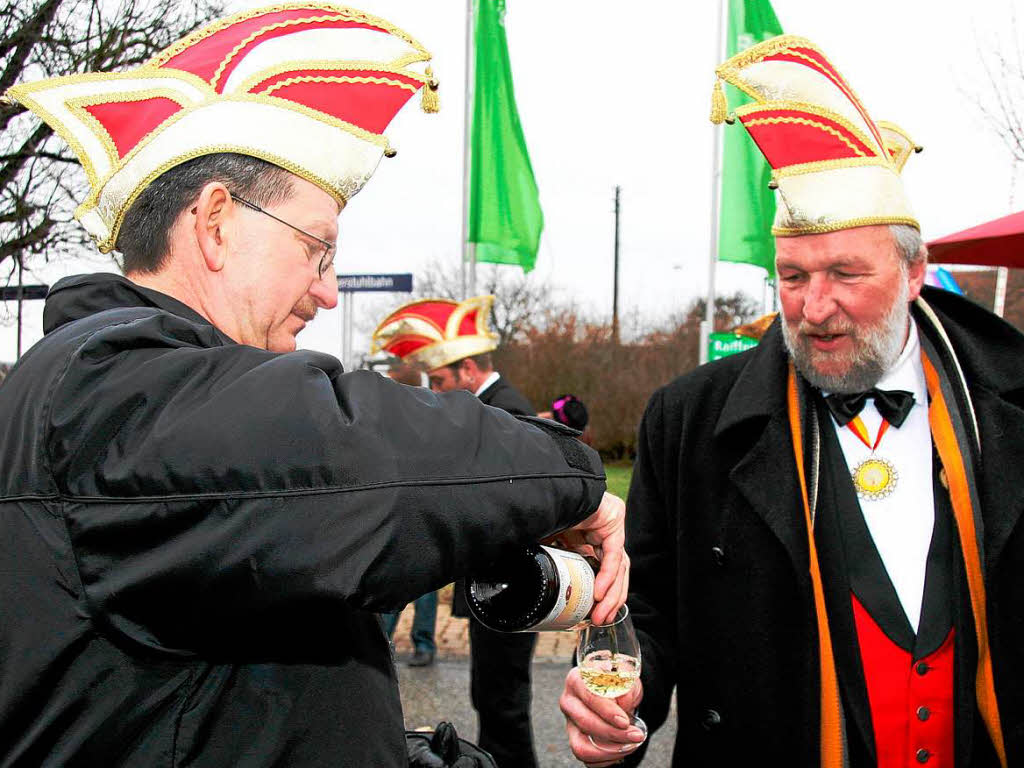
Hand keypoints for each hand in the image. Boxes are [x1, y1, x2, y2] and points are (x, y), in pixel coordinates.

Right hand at [549, 492, 627, 625]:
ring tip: (600, 614)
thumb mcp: (544, 546)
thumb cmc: (539, 513)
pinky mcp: (613, 519)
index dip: (602, 593)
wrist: (542, 487)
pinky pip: (613, 554)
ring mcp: (610, 524)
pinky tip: (599, 593)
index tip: (593, 614)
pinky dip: (607, 576)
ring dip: (611, 594)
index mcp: (587, 537)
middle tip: (599, 619)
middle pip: (615, 571)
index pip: (603, 568)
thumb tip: (532, 587)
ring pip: (619, 566)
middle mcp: (602, 531)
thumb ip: (547, 563)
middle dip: (609, 599)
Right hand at [560, 667, 644, 765]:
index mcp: (577, 680)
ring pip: (582, 746)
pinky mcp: (575, 740)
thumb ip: (624, 686)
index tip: (624, 721)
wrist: (617, 691)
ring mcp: (570, 724)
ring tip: (630, 746)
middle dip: (613, 733)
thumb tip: (623, 702)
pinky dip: (606, 760)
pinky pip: (587, 759)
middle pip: (586, 723)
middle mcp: (569, 702)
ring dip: (609, 751)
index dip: (607, 711)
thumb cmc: (618, 683)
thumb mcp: (625, 676)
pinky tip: (621, 751)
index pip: (589, 697)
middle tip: (635, 735)